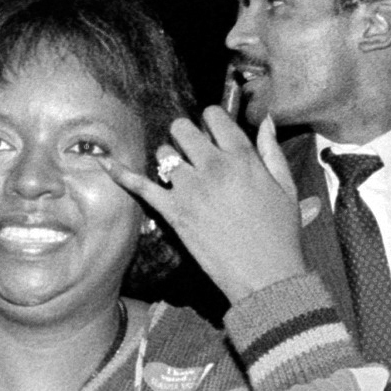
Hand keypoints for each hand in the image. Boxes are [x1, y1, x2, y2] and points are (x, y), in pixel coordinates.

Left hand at [108, 108, 305, 302]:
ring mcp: (190, 188)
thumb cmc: (280, 233)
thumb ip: (271, 150)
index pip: (214, 116)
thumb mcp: (285, 186)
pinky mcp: (173, 212)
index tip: (213, 132)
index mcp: (242, 157)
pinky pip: (141, 186)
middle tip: (192, 151)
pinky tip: (104, 163)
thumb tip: (265, 121)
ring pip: (164, 152)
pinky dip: (121, 174)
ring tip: (178, 173)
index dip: (211, 121)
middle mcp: (213, 166)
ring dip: (169, 159)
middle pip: (182, 128)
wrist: (265, 274)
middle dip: (186, 135)